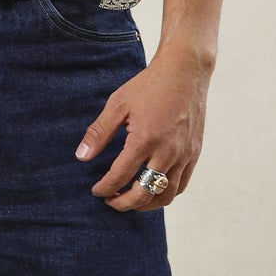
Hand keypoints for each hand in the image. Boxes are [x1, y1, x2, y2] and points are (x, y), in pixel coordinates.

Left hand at [75, 46, 210, 211]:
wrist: (185, 71)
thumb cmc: (150, 85)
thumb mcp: (118, 104)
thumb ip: (99, 132)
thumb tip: (81, 156)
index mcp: (145, 139)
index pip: (120, 176)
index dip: (105, 188)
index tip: (96, 191)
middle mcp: (167, 151)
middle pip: (144, 194)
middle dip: (123, 203)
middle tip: (111, 202)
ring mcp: (184, 154)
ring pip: (165, 195)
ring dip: (146, 204)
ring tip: (131, 200)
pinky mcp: (194, 153)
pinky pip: (180, 184)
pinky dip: (164, 193)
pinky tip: (152, 189)